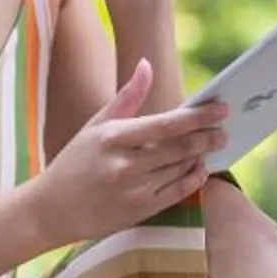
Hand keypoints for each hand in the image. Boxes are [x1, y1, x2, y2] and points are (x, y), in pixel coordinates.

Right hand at [26, 60, 226, 247]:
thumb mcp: (95, 126)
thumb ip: (127, 96)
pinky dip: (193, 179)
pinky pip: (177, 193)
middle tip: (225, 129)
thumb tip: (146, 65)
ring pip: (181, 169)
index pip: (166, 125)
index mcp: (113, 138)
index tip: (220, 108)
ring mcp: (133, 191)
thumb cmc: (74, 162)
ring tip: (213, 144)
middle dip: (207, 137)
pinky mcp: (139, 212)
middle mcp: (124, 165)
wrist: (51, 210)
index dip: (197, 116)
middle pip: (179, 148)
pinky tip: (199, 168)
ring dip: (201, 156)